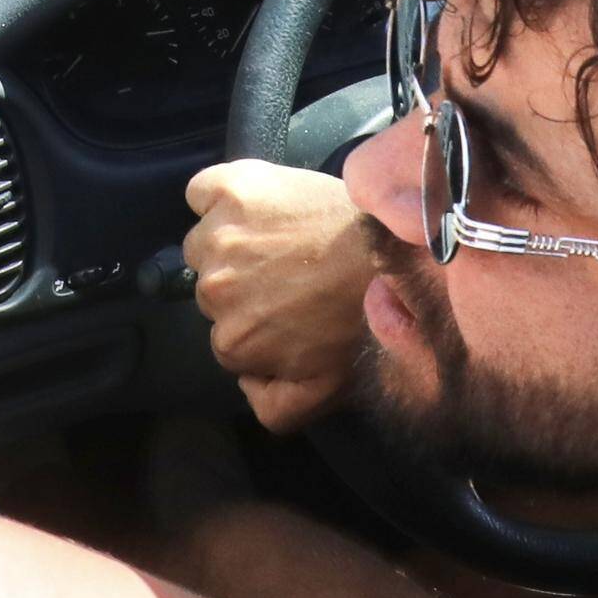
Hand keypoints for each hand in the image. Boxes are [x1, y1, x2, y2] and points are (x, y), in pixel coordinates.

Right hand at [182, 160, 380, 433]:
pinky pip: (201, 193)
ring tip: (285, 241)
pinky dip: (217, 197)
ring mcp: (222, 236)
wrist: (396, 257)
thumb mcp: (321, 391)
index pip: (224, 333)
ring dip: (233, 242)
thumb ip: (272, 408)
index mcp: (231, 341)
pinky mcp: (233, 189)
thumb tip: (247, 382)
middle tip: (293, 274)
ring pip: (205, 241)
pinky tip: (256, 204)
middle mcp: (214, 289)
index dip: (255, 320)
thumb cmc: (365, 322)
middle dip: (244, 282)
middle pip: (212, 286)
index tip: (288, 306)